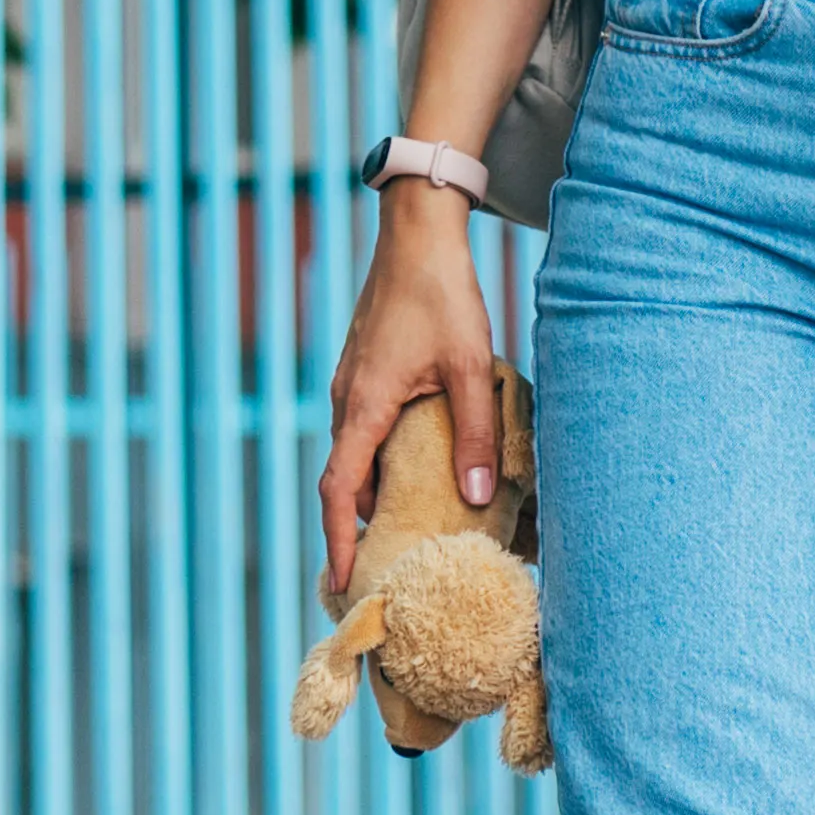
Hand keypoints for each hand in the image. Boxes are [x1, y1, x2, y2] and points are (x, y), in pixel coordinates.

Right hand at [315, 193, 503, 603]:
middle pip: (344, 480)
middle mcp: (346, 400)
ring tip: (407, 527)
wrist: (416, 234)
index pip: (337, 489)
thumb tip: (477, 498)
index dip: (338, 540)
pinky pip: (363, 431)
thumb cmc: (442, 294)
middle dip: (359, 527)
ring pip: (354, 455)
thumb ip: (475, 434)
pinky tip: (416, 468)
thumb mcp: (468, 366)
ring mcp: (350, 385)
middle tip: (388, 567)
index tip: (344, 580)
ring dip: (373, 491)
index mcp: (363, 406)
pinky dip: (379, 460)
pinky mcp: (362, 372)